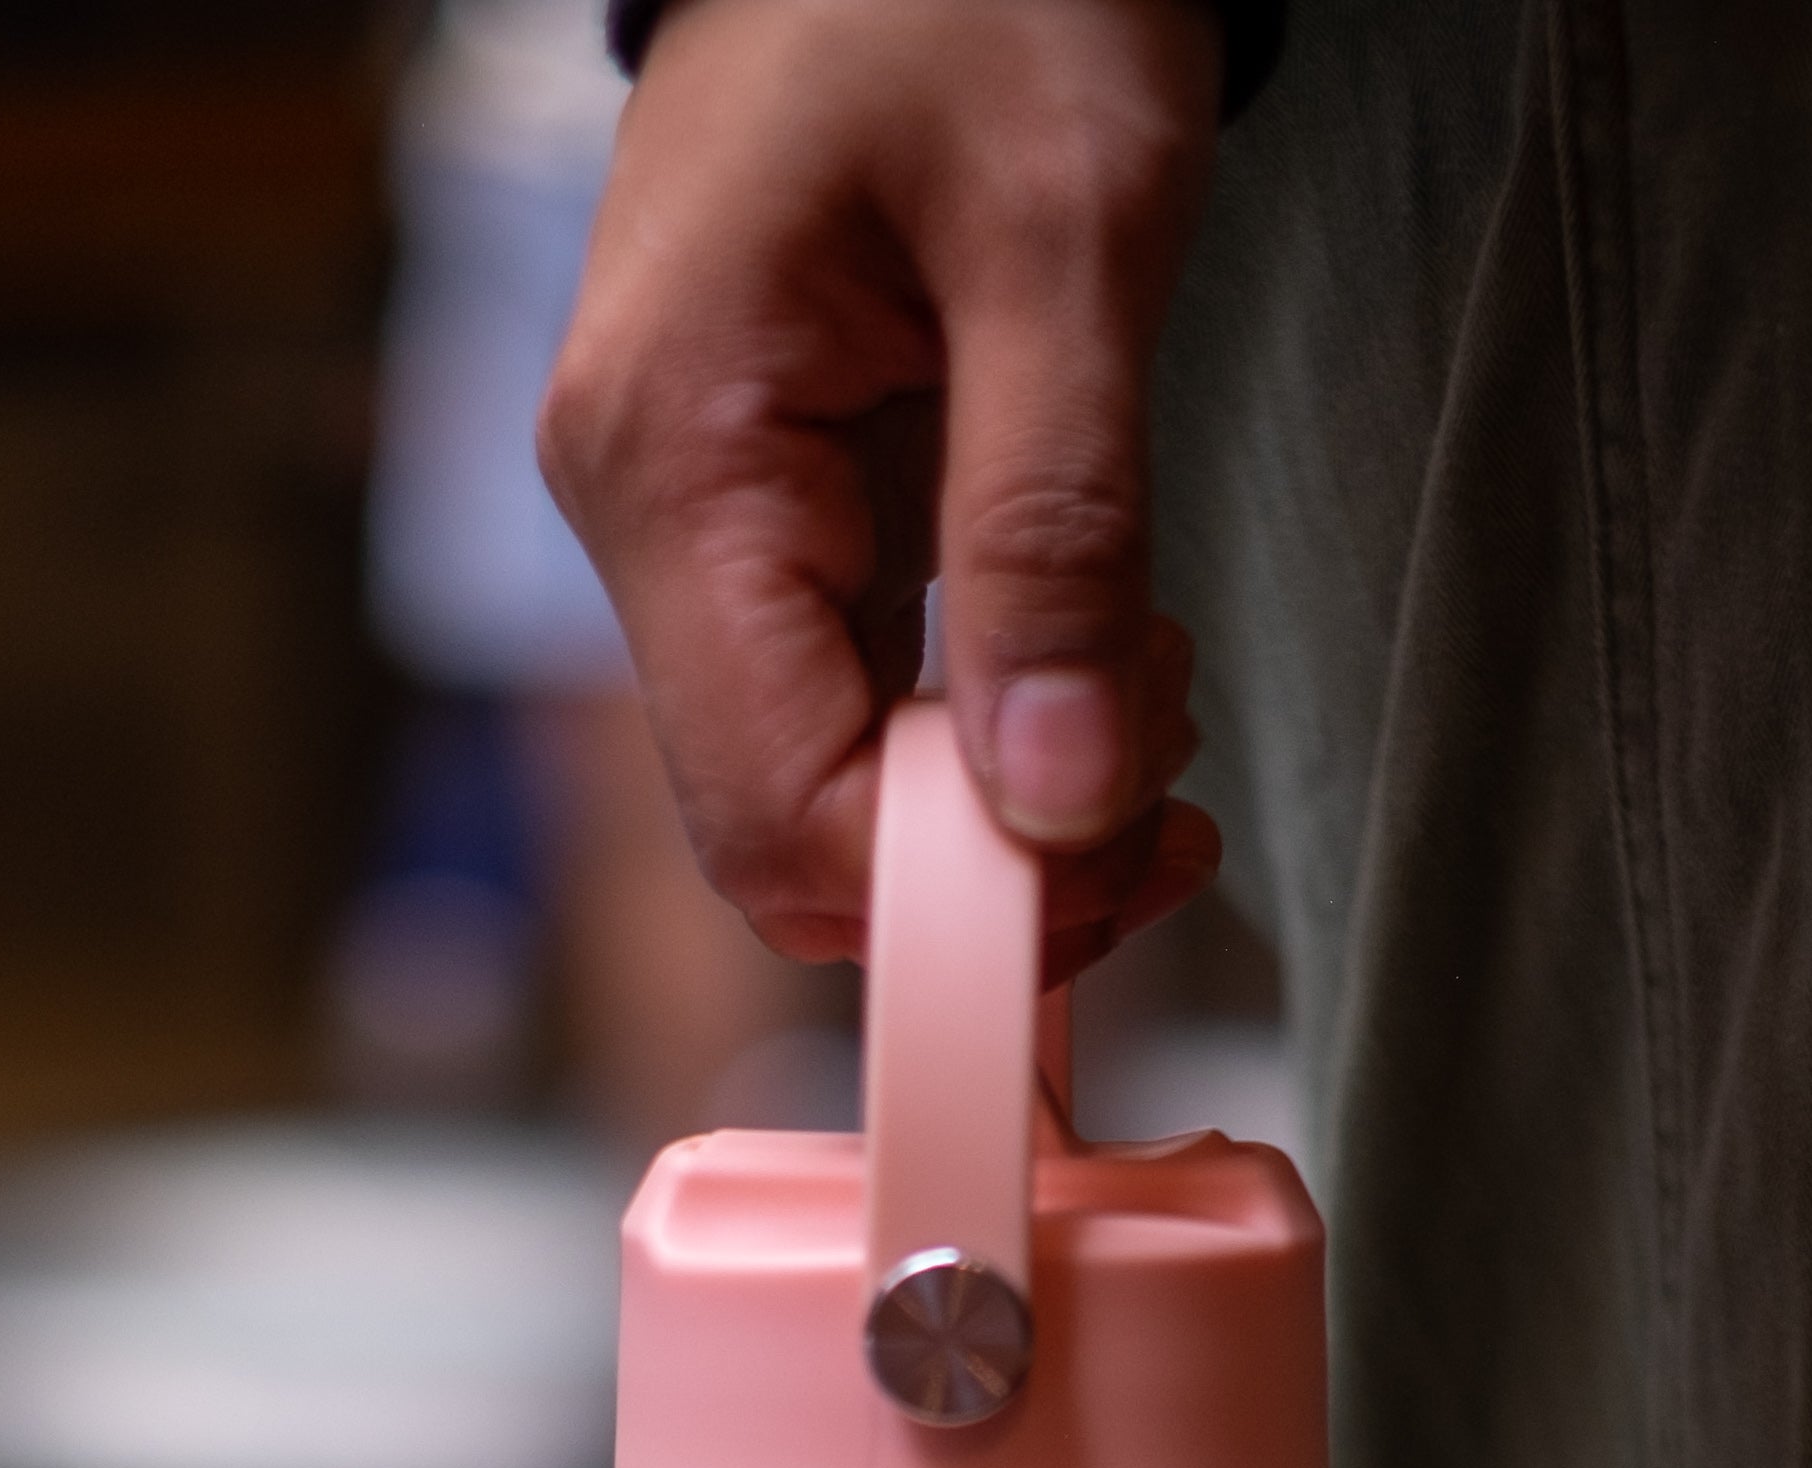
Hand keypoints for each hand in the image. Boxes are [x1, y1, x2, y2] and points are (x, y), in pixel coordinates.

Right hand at [538, 0, 1225, 979]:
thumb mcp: (1066, 228)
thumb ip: (1059, 524)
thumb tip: (1060, 799)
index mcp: (672, 454)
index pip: (779, 814)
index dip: (953, 896)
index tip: (1133, 859)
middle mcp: (643, 509)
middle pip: (789, 829)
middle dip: (990, 857)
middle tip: (1168, 779)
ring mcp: (688, 517)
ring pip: (826, 781)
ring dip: (1000, 796)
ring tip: (1147, 680)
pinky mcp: (757, 509)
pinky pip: (850, 696)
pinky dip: (979, 724)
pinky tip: (1086, 655)